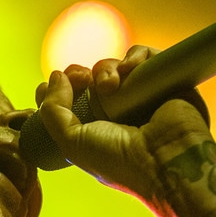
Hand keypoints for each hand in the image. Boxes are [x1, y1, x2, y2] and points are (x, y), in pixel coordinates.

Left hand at [33, 45, 212, 200]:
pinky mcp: (162, 80)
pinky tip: (131, 70)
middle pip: (84, 79)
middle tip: (81, 80)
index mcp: (91, 130)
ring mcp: (137, 96)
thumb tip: (56, 77)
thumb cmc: (120, 160)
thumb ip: (52, 111)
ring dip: (104, 69)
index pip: (64, 102)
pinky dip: (135, 56)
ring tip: (110, 86)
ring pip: (111, 66)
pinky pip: (143, 56)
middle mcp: (113, 113)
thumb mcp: (72, 143)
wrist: (167, 161)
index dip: (53, 90)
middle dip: (76, 74)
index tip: (48, 88)